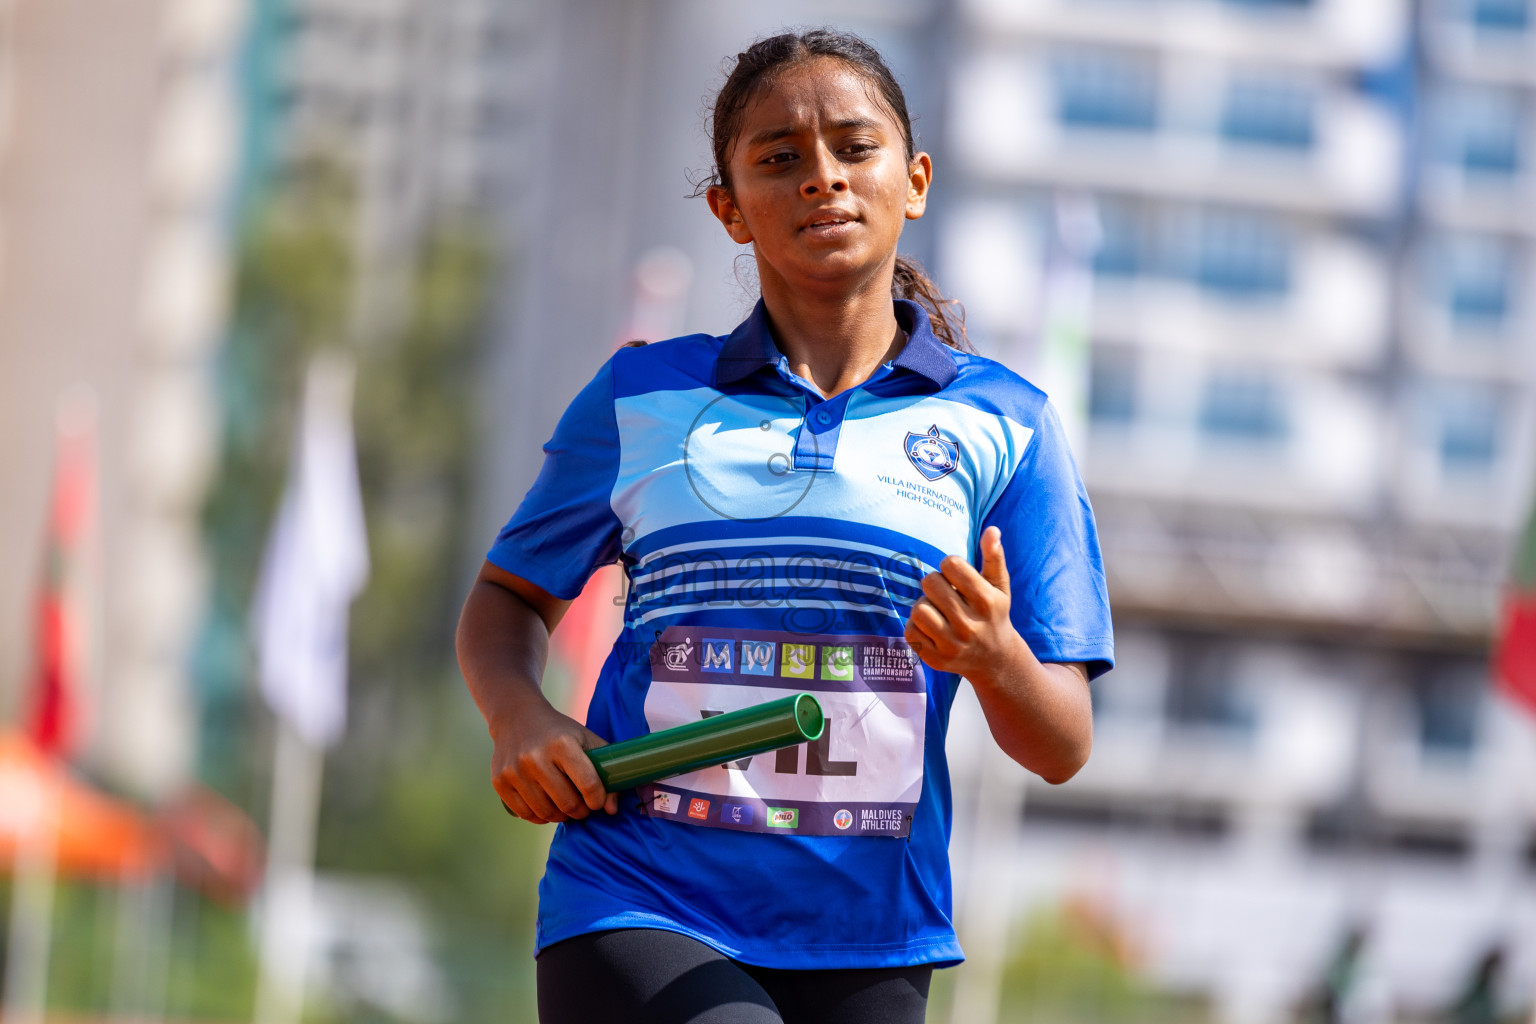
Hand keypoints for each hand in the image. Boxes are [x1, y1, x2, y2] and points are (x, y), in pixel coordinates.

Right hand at [491, 699, 619, 823]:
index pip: (588, 785)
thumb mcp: (585, 739)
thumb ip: (606, 769)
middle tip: (582, 807)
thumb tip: (611, 810)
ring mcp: (515, 770)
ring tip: (565, 807)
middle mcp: (536, 757)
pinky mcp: (500, 781)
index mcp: (562, 744)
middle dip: (580, 811)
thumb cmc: (559, 732)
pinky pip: (526, 814)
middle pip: (568, 803)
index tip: (598, 801)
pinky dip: (540, 817)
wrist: (517, 717)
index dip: (598, 800)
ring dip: (561, 816)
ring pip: (546, 812)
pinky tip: (546, 807)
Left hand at [904, 525, 1026, 685]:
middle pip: (930, 583)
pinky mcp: (937, 660)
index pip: (951, 564)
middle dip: (935, 583)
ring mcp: (952, 645)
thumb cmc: (994, 614)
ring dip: (924, 605)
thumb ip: (994, 557)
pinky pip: (910, 631)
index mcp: (987, 601)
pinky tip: (932, 628)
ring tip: (938, 610)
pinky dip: (917, 626)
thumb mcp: (1000, 586)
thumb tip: (992, 530)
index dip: (950, 565)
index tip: (957, 576)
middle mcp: (970, 625)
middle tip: (945, 593)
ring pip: (918, 609)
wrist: (995, 660)